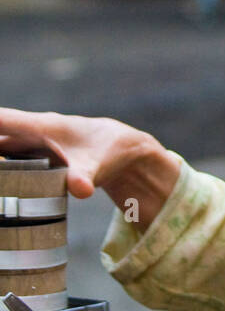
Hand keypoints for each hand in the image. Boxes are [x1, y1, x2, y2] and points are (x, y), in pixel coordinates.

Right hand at [0, 107, 179, 225]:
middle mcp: (32, 131)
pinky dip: (0, 166)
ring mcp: (33, 143)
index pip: (0, 120)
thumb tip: (81, 190)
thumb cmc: (110, 151)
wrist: (126, 150)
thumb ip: (86, 176)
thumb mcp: (97, 166)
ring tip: (0, 189)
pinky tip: (4, 187)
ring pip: (0, 147)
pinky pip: (8, 158)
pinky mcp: (37, 155)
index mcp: (40, 126)